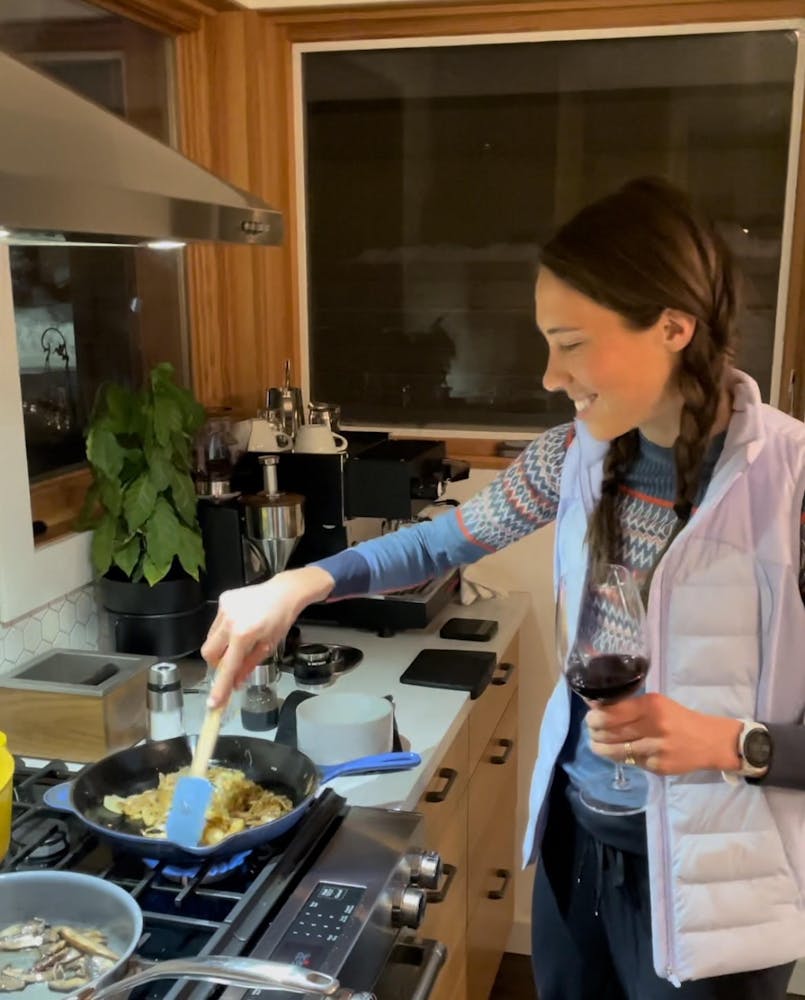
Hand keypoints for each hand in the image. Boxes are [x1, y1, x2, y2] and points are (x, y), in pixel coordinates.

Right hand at [201, 566, 334, 707]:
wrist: (284, 592)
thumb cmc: (280, 620)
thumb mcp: (268, 647)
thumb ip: (248, 666)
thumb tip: (235, 685)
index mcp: (243, 634)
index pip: (228, 667)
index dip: (220, 687)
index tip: (213, 703)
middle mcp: (229, 621)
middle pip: (208, 653)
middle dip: (216, 663)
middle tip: (230, 665)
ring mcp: (224, 608)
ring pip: (210, 638)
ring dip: (221, 646)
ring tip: (239, 640)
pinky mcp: (223, 599)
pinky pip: (216, 623)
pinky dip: (224, 630)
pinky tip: (240, 624)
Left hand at [585, 693, 741, 774]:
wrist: (710, 742)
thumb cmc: (679, 718)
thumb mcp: (657, 703)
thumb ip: (629, 705)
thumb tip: (595, 705)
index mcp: (652, 706)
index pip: (611, 712)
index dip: (595, 716)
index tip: (590, 716)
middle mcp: (653, 727)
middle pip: (610, 732)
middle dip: (594, 732)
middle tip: (591, 730)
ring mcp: (656, 750)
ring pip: (616, 751)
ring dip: (600, 748)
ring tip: (596, 744)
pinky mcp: (658, 767)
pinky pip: (630, 762)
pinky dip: (619, 757)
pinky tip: (615, 752)